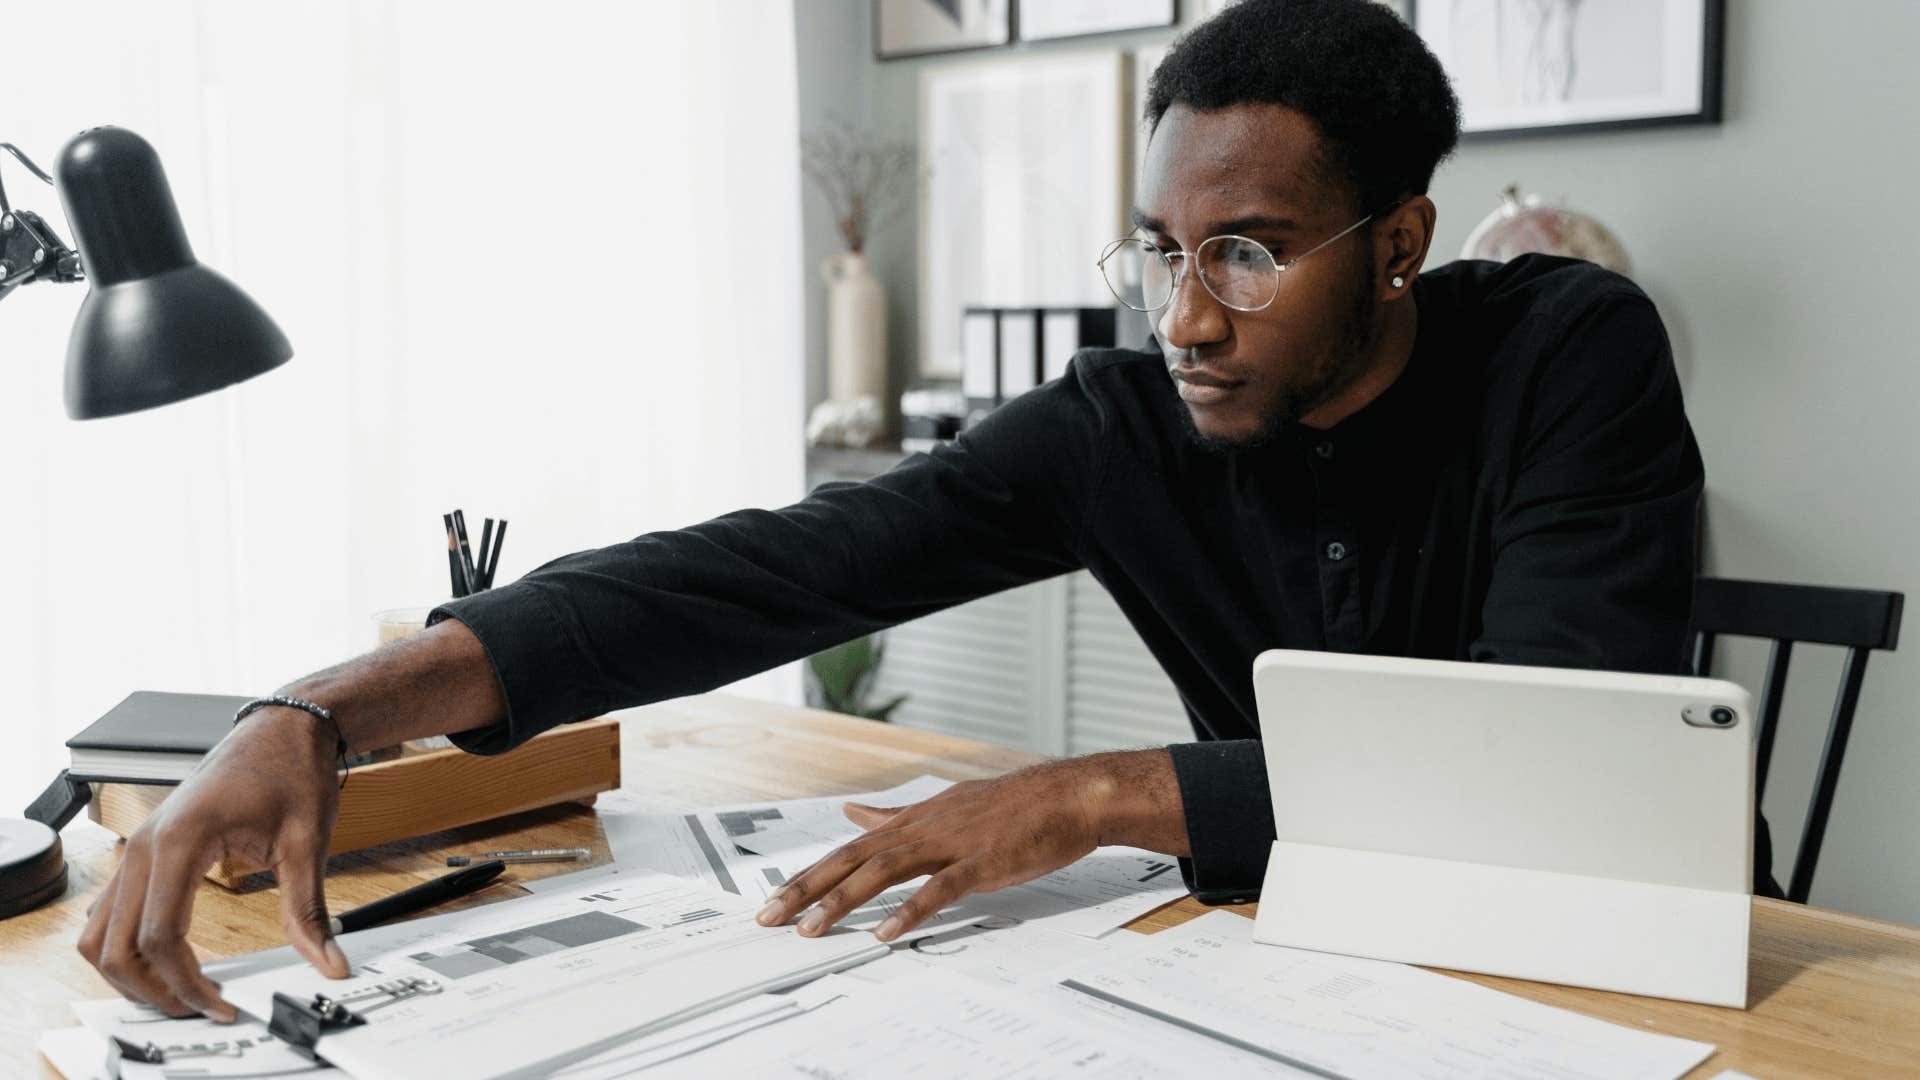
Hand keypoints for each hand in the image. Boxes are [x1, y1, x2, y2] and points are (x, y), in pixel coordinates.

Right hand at [76, 708, 351, 1019]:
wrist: (281, 727)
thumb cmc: (291, 769)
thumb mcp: (308, 840)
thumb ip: (309, 909)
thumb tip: (328, 959)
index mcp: (181, 840)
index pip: (159, 936)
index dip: (186, 983)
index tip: (220, 1005)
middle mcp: (144, 845)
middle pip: (116, 944)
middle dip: (151, 989)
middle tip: (198, 1009)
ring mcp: (137, 846)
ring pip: (99, 932)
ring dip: (129, 972)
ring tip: (179, 994)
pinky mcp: (143, 850)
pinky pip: (110, 910)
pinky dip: (123, 945)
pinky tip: (164, 962)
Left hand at [755, 750, 1186, 941]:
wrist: (1069, 795)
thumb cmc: (1014, 806)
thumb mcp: (945, 804)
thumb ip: (897, 816)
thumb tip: (854, 814)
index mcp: (915, 819)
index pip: (850, 848)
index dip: (810, 874)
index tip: (773, 899)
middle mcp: (923, 827)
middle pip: (852, 859)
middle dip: (806, 889)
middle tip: (768, 917)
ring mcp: (950, 844)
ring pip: (883, 872)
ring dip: (842, 901)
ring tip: (810, 930)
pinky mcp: (980, 863)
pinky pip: (938, 890)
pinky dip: (908, 911)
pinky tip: (884, 932)